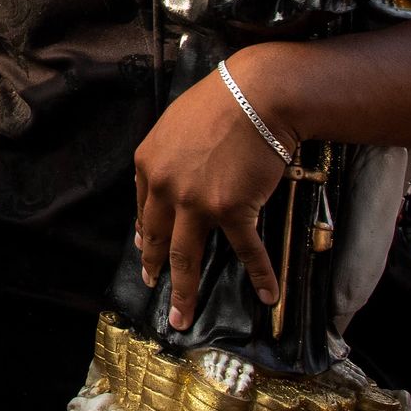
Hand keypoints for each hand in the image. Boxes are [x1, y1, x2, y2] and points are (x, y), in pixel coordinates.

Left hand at [133, 58, 286, 330]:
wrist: (257, 94)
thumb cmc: (220, 101)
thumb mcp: (174, 124)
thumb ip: (166, 154)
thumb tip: (163, 176)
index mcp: (148, 165)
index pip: (142, 208)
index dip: (143, 232)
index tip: (143, 247)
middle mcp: (165, 188)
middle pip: (155, 238)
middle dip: (153, 268)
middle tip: (152, 287)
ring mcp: (196, 202)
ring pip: (185, 256)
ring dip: (185, 291)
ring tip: (182, 316)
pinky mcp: (231, 209)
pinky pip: (245, 250)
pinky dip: (260, 274)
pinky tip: (268, 294)